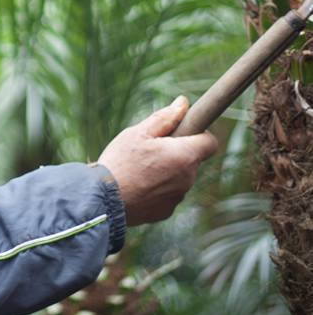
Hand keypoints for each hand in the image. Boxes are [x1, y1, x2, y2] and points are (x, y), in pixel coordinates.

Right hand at [93, 96, 217, 225]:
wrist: (104, 200)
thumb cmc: (121, 162)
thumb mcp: (139, 132)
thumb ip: (165, 117)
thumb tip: (183, 103)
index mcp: (184, 156)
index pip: (210, 143)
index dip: (199, 135)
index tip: (182, 132)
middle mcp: (187, 179)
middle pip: (192, 160)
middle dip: (177, 152)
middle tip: (151, 149)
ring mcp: (177, 197)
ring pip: (179, 178)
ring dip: (167, 171)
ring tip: (139, 169)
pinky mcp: (166, 211)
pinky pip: (168, 194)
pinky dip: (157, 189)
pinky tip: (137, 185)